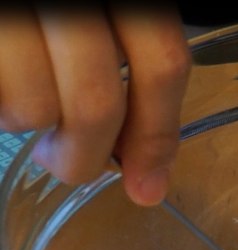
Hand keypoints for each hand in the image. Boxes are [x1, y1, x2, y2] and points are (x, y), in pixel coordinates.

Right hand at [0, 7, 190, 205]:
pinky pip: (1, 98)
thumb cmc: (55, 15)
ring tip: (25, 105)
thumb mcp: (103, 24)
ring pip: (39, 108)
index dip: (158, 137)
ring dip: (33, 127)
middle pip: (98, 103)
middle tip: (72, 164)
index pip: (163, 64)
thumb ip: (132, 76)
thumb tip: (146, 168)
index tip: (147, 186)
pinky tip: (5, 87)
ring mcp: (21, 7)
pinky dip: (2, 110)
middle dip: (87, 156)